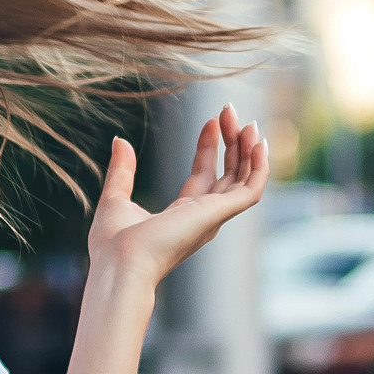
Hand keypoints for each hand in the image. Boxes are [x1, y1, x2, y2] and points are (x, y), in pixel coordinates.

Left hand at [87, 109, 268, 289]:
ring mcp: (213, 217)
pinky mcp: (218, 214)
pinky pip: (251, 190)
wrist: (119, 264)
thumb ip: (122, 171)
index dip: (210, 145)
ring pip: (243, 180)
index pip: (205, 174)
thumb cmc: (113, 245)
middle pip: (228, 174)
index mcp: (182, 215)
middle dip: (232, 142)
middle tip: (229, 110)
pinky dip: (259, 168)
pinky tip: (259, 144)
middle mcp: (202, 217)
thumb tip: (120, 141)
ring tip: (249, 122)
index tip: (210, 120)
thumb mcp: (115, 198)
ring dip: (249, 150)